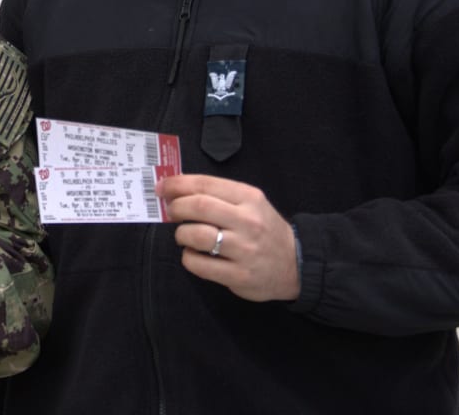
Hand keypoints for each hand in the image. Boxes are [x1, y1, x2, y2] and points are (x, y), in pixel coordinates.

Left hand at [156, 173, 299, 301]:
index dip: (177, 184)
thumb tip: (177, 190)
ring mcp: (243, 250)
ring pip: (196, 235)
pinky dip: (188, 257)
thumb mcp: (250, 204)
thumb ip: (219, 196)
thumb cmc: (264, 229)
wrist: (296, 263)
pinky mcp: (238, 275)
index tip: (162, 187)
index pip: (206, 185)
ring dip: (181, 234)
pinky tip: (195, 255)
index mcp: (249, 198)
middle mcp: (247, 221)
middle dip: (176, 207)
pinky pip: (199, 264)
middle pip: (198, 207)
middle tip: (171, 212)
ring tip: (184, 235)